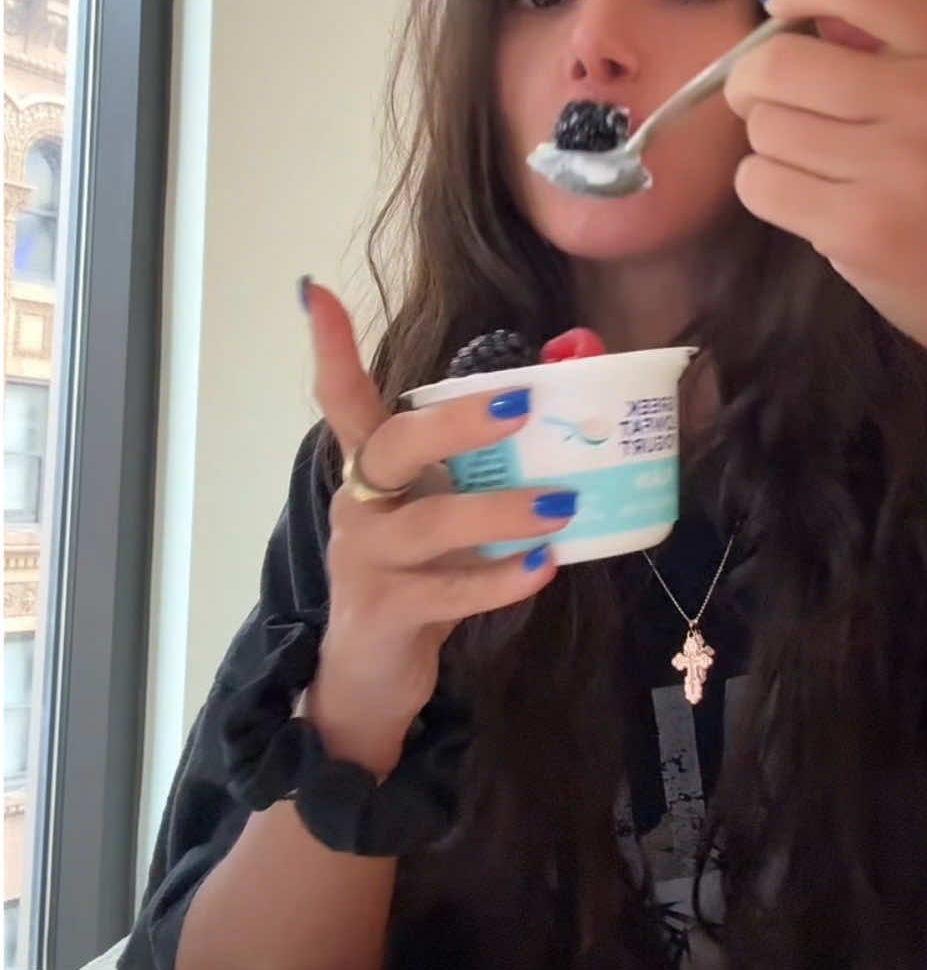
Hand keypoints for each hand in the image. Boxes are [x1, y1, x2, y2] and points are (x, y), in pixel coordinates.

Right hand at [302, 283, 567, 772]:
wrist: (370, 677)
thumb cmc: (419, 577)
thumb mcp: (444, 514)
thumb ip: (489, 464)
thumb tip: (567, 379)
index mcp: (370, 471)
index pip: (342, 399)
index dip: (332, 349)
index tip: (316, 292)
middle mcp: (359, 505)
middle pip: (395, 446)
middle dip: (456, 421)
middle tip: (520, 406)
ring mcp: (367, 559)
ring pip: (429, 523)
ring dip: (500, 512)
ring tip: (562, 506)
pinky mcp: (386, 612)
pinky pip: (447, 592)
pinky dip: (498, 580)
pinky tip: (542, 567)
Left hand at [723, 0, 926, 452]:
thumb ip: (892, 14)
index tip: (788, 7)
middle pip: (779, 60)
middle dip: (757, 81)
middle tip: (778, 99)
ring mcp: (896, 167)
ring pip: (765, 126)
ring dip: (773, 143)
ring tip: (819, 160)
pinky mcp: (860, 228)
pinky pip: (762, 183)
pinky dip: (770, 189)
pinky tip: (811, 197)